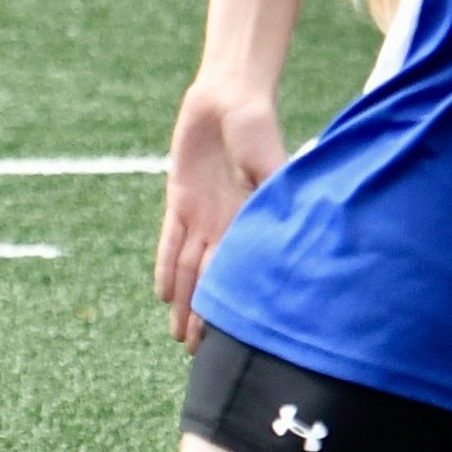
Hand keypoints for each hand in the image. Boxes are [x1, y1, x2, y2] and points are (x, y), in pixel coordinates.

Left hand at [154, 83, 285, 344]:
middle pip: (212, 281)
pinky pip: (171, 241)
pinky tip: (164, 295)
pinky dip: (167, 267)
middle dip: (205, 316)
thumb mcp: (271, 163)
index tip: (229, 339)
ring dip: (184, 303)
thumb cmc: (258, 127)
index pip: (238, 274)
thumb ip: (275, 194)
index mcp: (250, 222)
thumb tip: (288, 232)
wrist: (229, 96)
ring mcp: (202, 214)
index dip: (231, 306)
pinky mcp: (180, 200)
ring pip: (190, 269)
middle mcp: (226, 225)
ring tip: (179, 336)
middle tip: (197, 354)